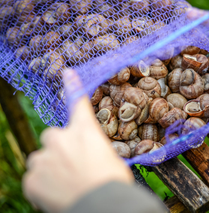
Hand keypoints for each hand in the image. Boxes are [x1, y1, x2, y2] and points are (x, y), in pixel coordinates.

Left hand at [23, 69, 133, 212]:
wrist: (101, 205)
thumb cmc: (113, 182)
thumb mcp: (110, 159)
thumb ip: (93, 150)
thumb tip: (89, 155)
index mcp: (84, 131)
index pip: (77, 102)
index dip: (72, 86)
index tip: (67, 73)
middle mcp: (60, 138)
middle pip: (53, 136)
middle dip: (59, 148)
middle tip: (71, 166)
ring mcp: (43, 157)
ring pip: (42, 158)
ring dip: (51, 167)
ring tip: (66, 184)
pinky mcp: (32, 178)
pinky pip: (34, 178)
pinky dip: (43, 185)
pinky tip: (57, 194)